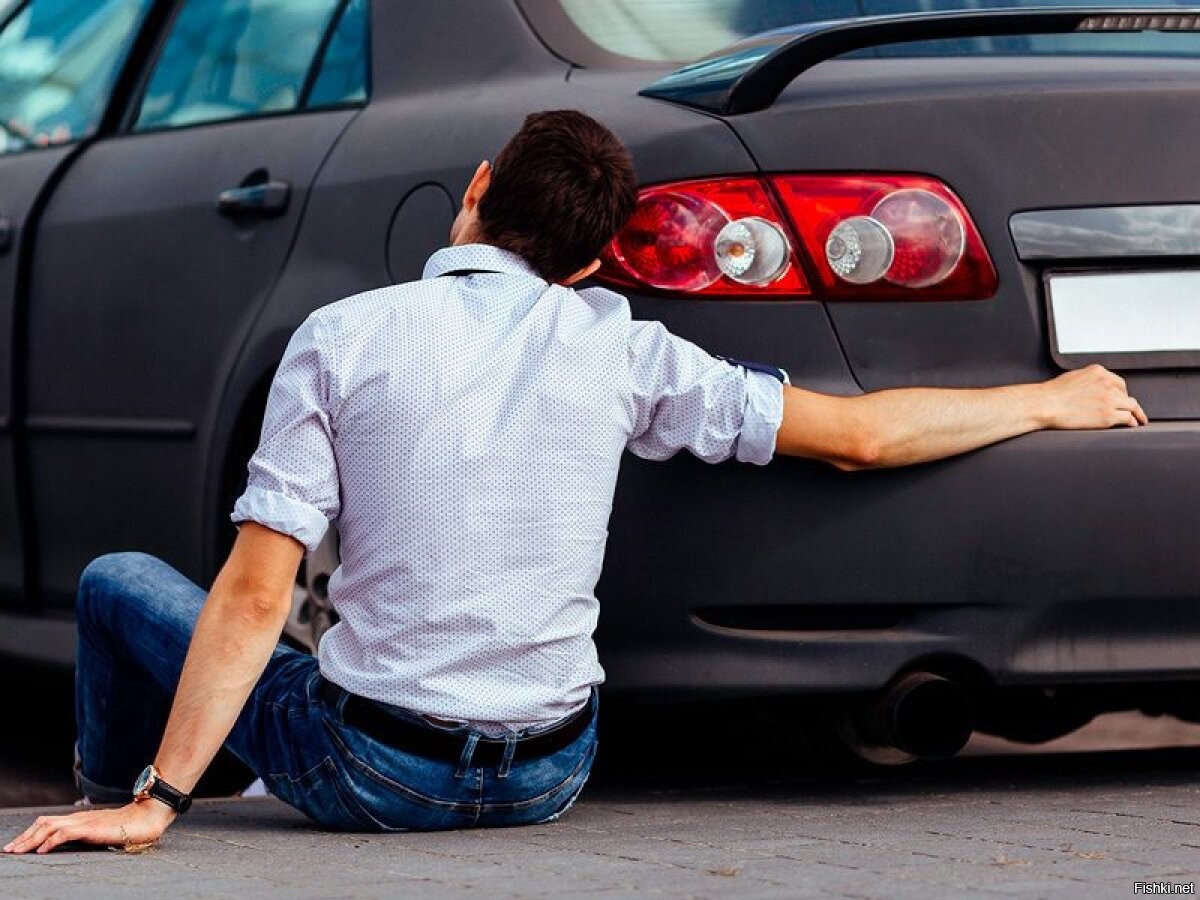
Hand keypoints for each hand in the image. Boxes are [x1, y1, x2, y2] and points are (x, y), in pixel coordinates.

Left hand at [3, 799, 175, 854]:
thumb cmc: (132, 826)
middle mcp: (79, 818)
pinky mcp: (92, 828)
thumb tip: (79, 844)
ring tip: (18, 852)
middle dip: (24, 837)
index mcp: (81, 819)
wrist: (150, 816)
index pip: (49, 823)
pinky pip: (65, 833)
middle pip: (43, 823)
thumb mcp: (105, 832)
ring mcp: (85, 821)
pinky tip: (43, 850)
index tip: (18, 846)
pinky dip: (50, 841)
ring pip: (49, 826)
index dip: (31, 833)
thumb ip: (91, 835)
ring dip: (31, 840)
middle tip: (9, 851)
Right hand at [1037, 364, 1147, 429]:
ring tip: (1140, 419)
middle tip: (1133, 410)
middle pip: (1126, 394)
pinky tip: (1133, 425)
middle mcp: (1107, 384)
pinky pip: (1127, 418)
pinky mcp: (1108, 415)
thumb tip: (1092, 389)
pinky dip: (1132, 422)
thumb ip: (1088, 381)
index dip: (1121, 392)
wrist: (1045, 404)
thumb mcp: (1073, 377)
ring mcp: (1109, 400)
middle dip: (1129, 403)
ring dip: (1137, 413)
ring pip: (1132, 406)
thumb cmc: (1052, 394)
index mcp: (1098, 372)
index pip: (1118, 382)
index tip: (1122, 399)